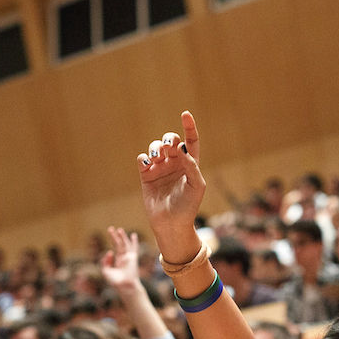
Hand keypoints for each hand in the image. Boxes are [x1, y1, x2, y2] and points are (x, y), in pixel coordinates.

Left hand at [101, 226, 141, 292]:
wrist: (124, 286)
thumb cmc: (115, 281)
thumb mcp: (105, 271)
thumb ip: (104, 262)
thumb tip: (109, 252)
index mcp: (118, 262)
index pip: (113, 252)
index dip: (109, 252)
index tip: (109, 254)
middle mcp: (124, 258)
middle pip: (118, 245)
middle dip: (114, 237)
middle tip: (110, 228)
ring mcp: (128, 257)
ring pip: (125, 244)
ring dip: (122, 237)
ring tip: (119, 229)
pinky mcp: (132, 258)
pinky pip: (133, 248)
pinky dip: (134, 242)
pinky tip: (133, 235)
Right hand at [137, 111, 204, 256]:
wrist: (172, 224)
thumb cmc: (188, 206)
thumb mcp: (196, 185)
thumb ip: (191, 166)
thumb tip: (182, 148)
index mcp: (190, 164)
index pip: (190, 141)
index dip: (189, 127)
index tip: (185, 114)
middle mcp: (174, 163)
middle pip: (170, 141)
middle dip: (168, 139)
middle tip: (167, 145)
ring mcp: (160, 169)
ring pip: (155, 148)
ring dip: (155, 148)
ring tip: (156, 157)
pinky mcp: (146, 176)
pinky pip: (142, 160)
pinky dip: (144, 158)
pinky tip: (147, 163)